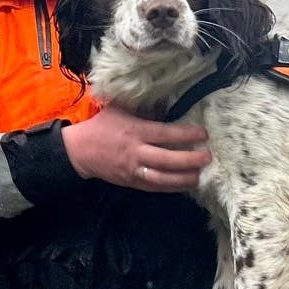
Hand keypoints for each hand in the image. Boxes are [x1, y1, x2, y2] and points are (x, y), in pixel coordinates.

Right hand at [62, 105, 210, 191]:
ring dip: (183, 178)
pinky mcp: (131, 182)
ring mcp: (133, 170)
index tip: (203, 134)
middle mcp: (135, 152)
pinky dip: (171, 187)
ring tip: (200, 175)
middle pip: (167, 160)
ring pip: (162, 178)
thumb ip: (143, 106)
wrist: (80, 150)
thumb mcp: (120, 109)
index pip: (165, 134)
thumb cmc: (102, 125)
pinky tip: (185, 184)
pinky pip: (154, 187)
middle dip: (189, 160)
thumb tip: (167, 100)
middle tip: (207, 157)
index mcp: (134, 131)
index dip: (186, 135)